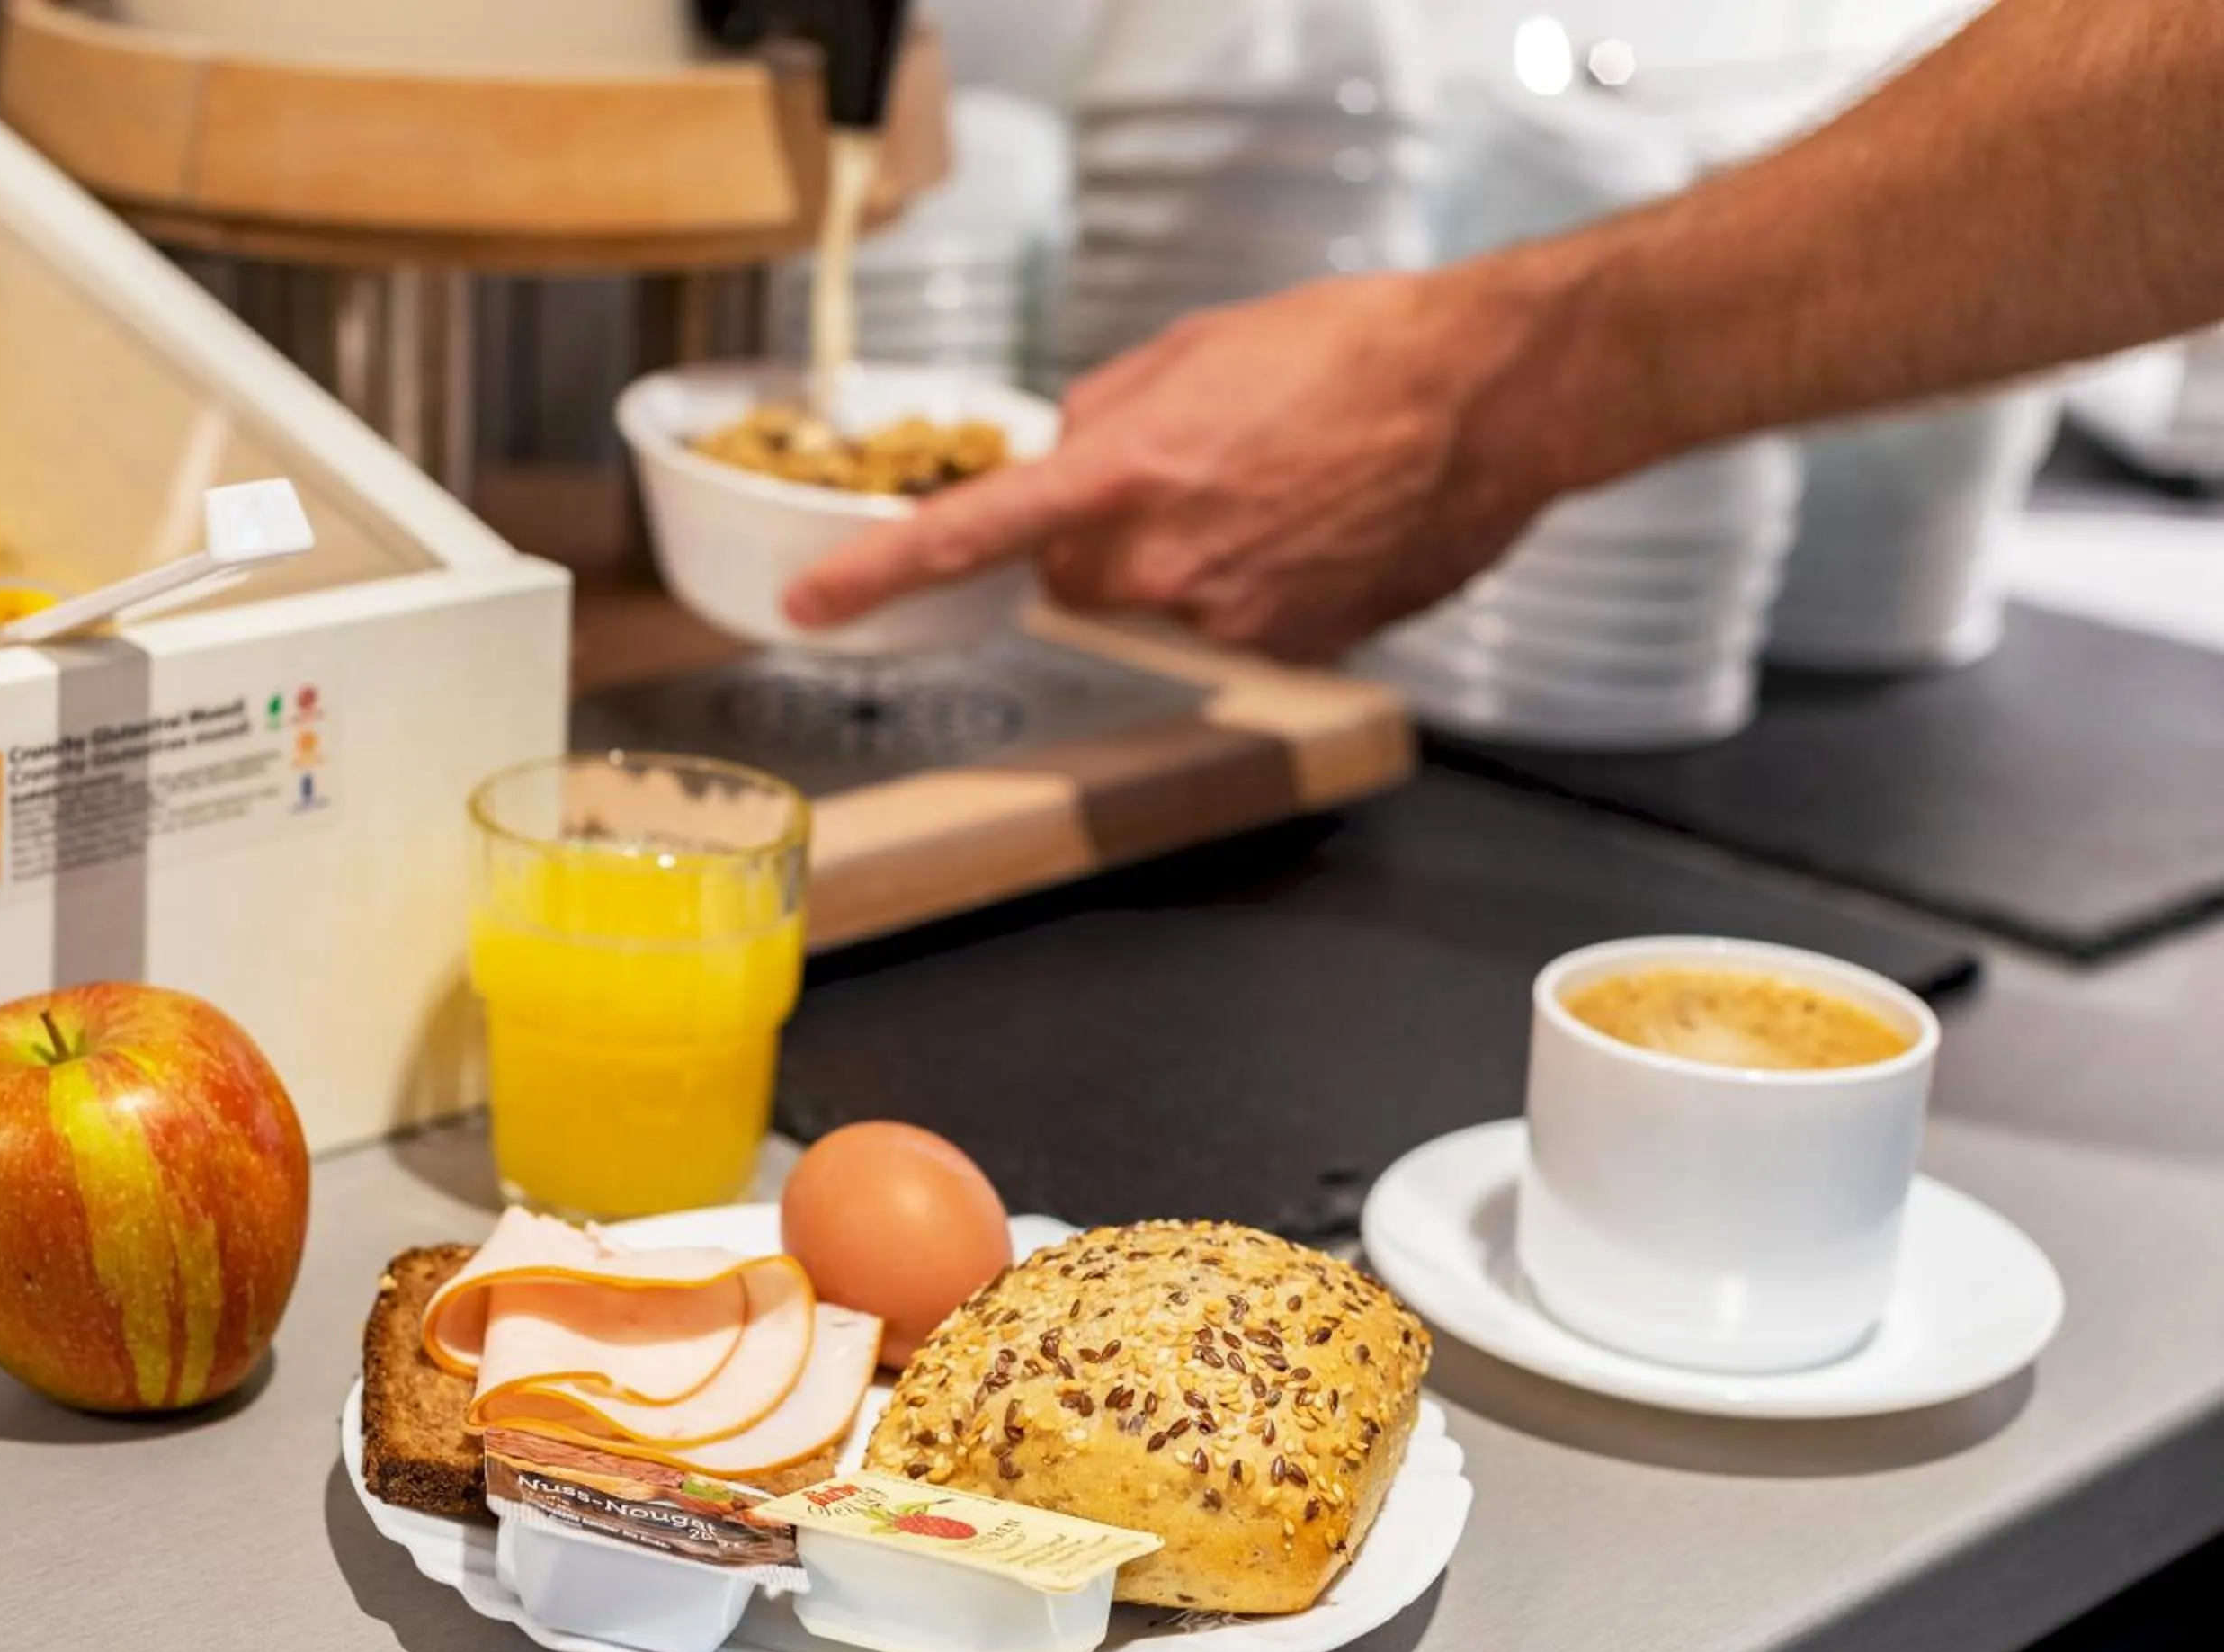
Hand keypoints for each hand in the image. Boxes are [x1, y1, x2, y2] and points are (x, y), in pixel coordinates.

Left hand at [782, 267, 1576, 662]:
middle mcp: (1163, 565)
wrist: (1486, 398)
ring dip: (1185, 561)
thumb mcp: (1192, 351)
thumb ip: (1099, 417)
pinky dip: (1254, 586)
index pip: (969, 537)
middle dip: (1098, 541)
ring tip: (1269, 492)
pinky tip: (1311, 530)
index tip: (815, 606)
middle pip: (1071, 585)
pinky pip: (1231, 628)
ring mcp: (1229, 622)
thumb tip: (1059, 457)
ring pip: (1156, 608)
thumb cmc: (1354, 353)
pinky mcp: (1290, 652)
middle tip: (1183, 477)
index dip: (878, 576)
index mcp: (1124, 475)